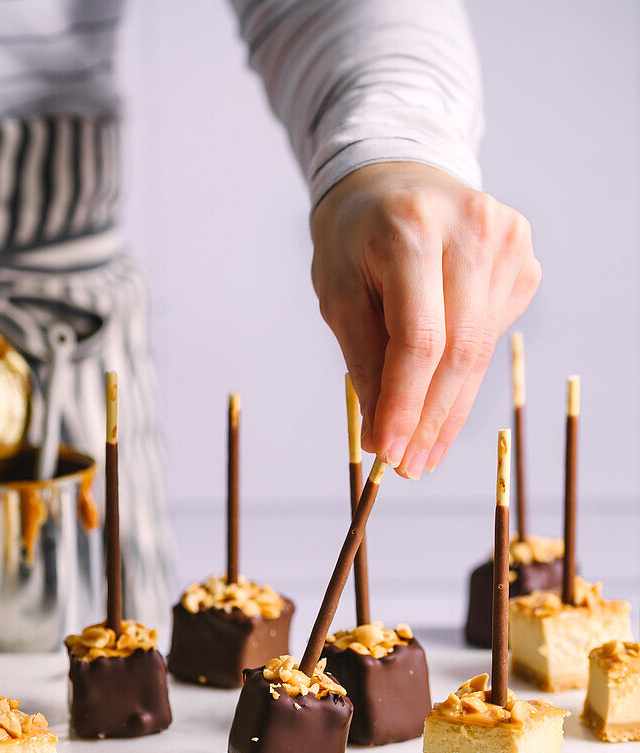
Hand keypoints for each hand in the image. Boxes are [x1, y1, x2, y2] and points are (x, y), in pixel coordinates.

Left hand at [310, 162, 540, 477]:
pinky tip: (440, 387)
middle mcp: (471, 228)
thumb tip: (381, 434)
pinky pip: (491, 334)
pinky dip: (463, 371)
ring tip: (423, 450)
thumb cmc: (356, 237)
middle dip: (431, 419)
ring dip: (451, 407)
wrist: (397, 176)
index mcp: (411, 229)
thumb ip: (363, 359)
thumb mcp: (338, 292)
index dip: (405, 404)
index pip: (419, 338)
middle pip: (459, 350)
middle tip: (409, 466)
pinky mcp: (523, 258)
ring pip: (481, 350)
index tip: (388, 453)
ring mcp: (507, 241)